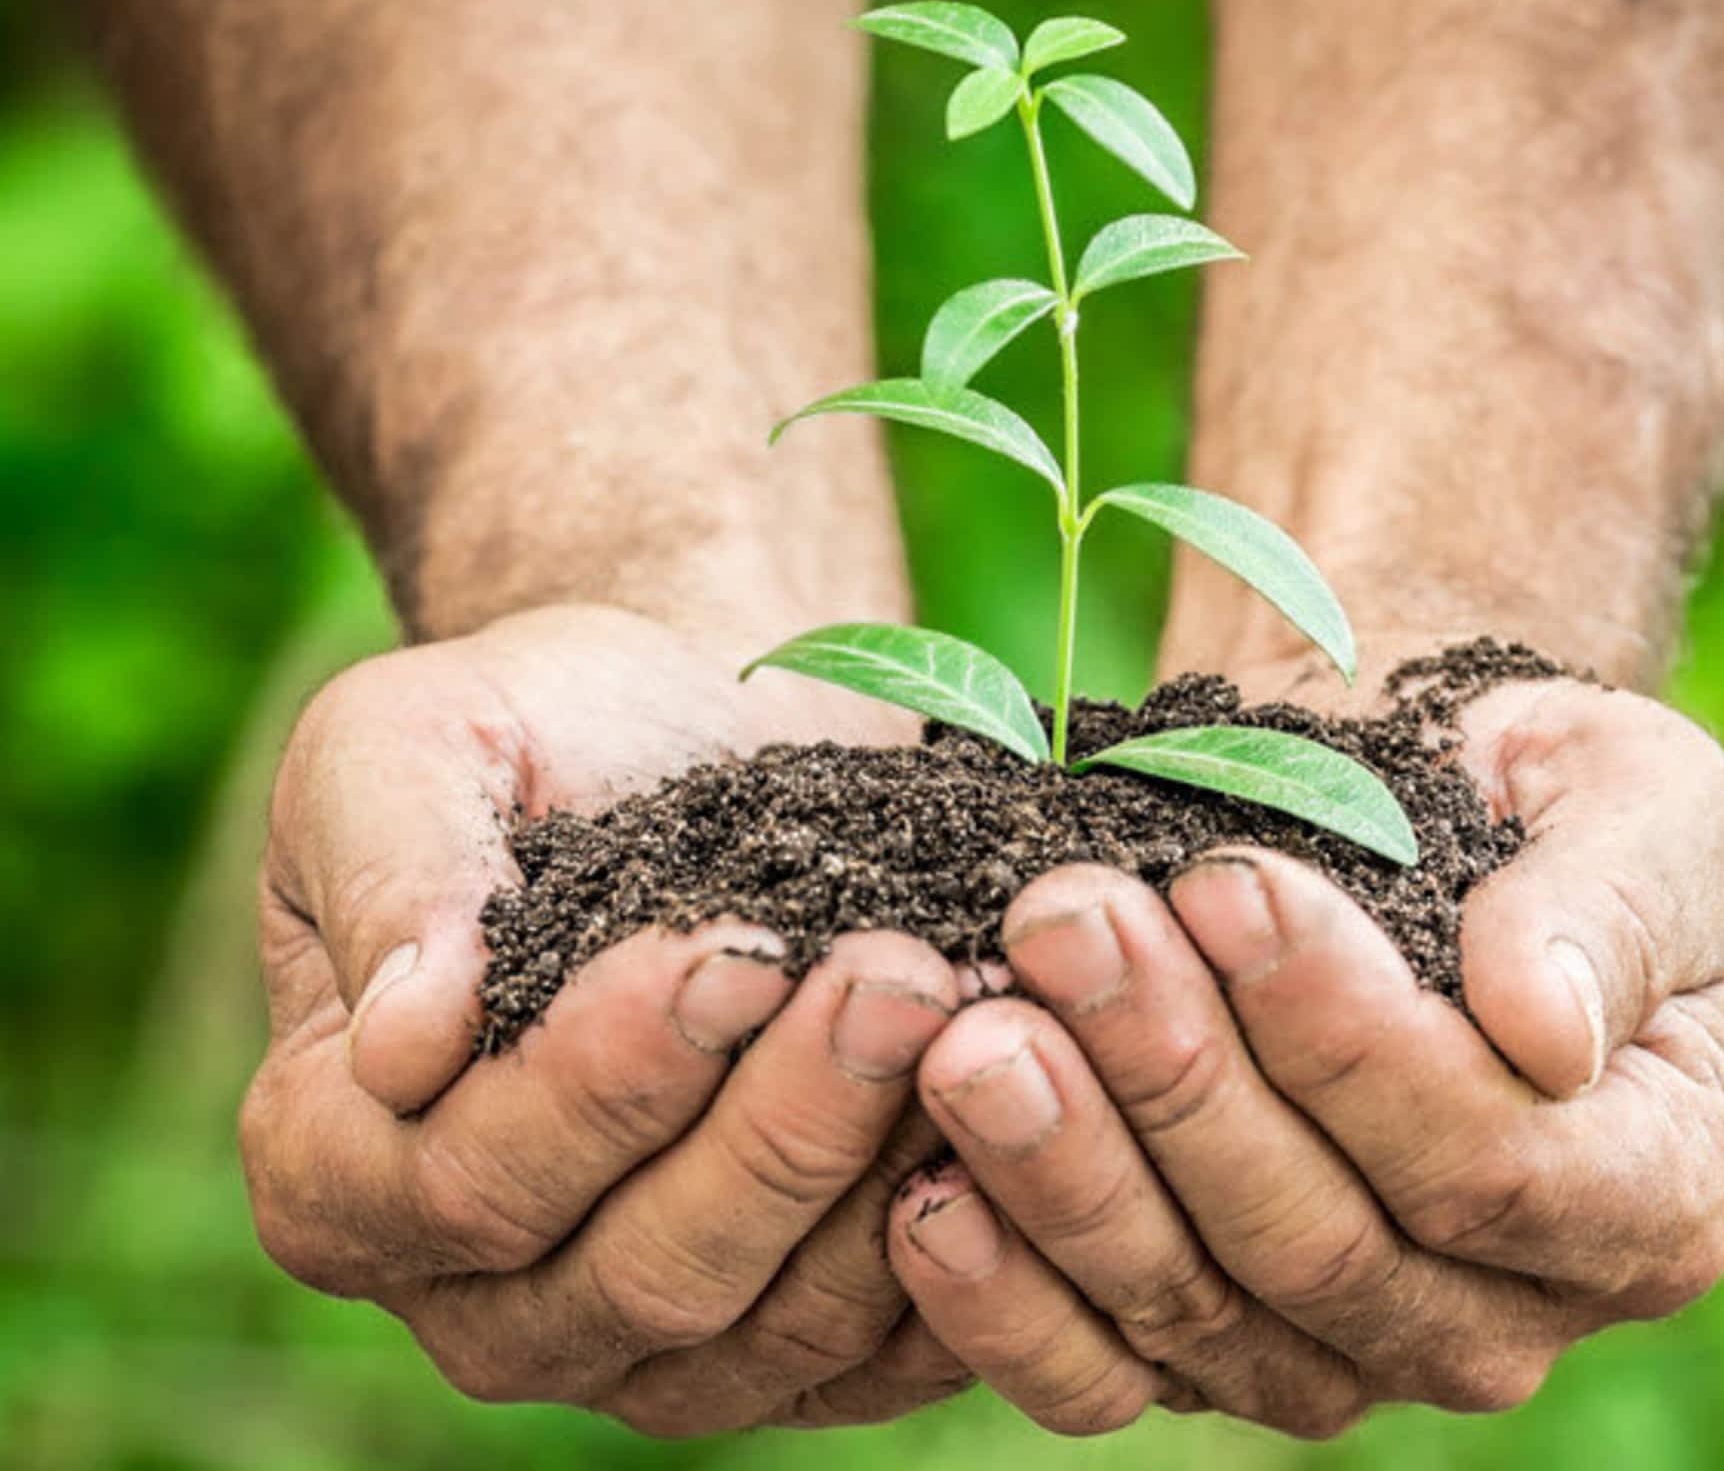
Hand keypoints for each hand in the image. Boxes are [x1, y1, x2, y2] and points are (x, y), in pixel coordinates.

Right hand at [242, 603, 971, 1433]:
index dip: (604, 1081)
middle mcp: (484, 1294)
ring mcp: (644, 1343)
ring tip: (971, 1011)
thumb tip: (405, 1043)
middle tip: (898, 975)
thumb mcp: (405, 743)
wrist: (690, 737)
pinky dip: (965, 1234)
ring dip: (882, 1167)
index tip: (729, 951)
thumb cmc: (536, 736)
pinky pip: (882, 1341)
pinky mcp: (792, 1340)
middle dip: (782, 1123)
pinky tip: (1026, 1101)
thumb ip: (390, 874)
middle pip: (641, 1274)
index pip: (465, 1181)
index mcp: (341, 1167)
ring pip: (774, 1321)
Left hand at [885, 674, 1723, 1436]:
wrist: (1401, 811)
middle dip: (1176, 1077)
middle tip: (1060, 927)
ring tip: (972, 1036)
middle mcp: (1500, 1315)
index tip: (1225, 884)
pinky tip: (923, 1193)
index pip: (1491, 1165)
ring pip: (1196, 1308)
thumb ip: (1610, 912)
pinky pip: (1099, 1372)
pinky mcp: (1204, 1350)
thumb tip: (1545, 1027)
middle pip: (1319, 1242)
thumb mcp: (1637, 805)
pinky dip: (1005, 1300)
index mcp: (1649, 1197)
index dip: (1346, 1041)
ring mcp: (1341, 1351)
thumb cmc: (1533, 797)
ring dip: (1069, 1169)